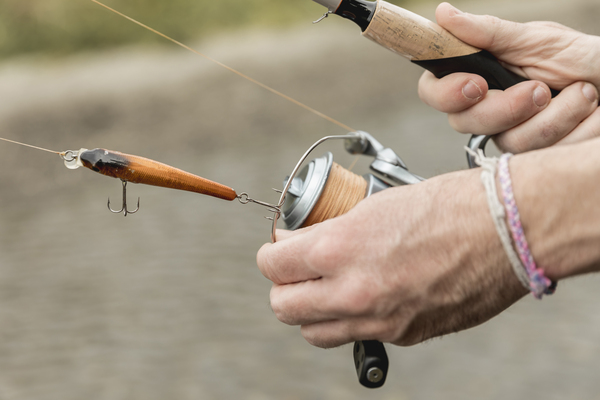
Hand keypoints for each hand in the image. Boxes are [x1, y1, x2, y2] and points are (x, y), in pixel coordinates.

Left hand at [257, 170, 526, 347]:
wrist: (505, 230)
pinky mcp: (404, 335)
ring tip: (324, 288)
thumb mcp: (376, 205)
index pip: (273, 264)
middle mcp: (352, 291)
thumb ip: (334, 230)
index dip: (271, 255)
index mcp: (339, 248)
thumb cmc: (447, 206)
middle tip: (294, 270)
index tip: (279, 248)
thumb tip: (307, 242)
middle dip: (282, 287)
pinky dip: (351, 320)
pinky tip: (365, 296)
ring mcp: (378, 320)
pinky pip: (357, 336)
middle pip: (283, 307)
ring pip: (314, 332)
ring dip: (310, 311)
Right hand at [418, 2, 599, 152]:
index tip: (476, 84)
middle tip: (541, 89)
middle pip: (465, 123)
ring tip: (583, 93)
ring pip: (508, 141)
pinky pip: (540, 154)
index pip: (434, 92)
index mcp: (477, 76)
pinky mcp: (535, 155)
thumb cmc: (581, 57)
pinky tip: (588, 113)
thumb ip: (488, 33)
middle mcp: (487, 108)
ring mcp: (510, 133)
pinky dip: (573, 129)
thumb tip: (443, 14)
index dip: (446, 94)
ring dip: (554, 116)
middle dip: (507, 108)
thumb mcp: (535, 39)